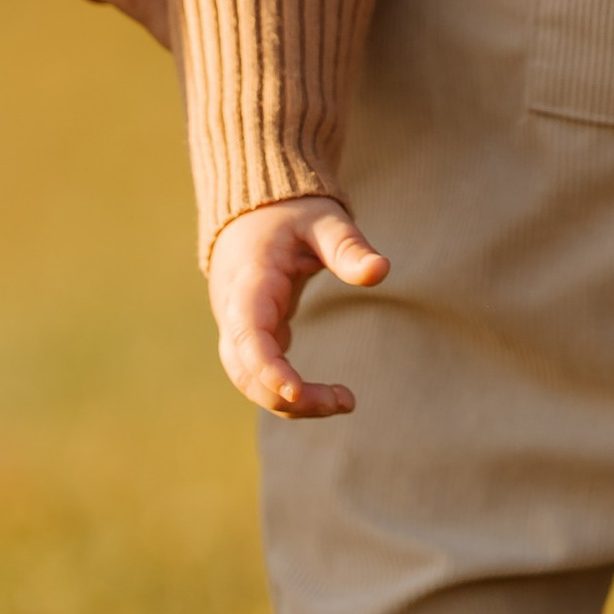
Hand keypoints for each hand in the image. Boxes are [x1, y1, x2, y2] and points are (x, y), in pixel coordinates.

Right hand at [207, 194, 389, 417]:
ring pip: (249, 379)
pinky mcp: (249, 336)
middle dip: (288, 397)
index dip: (268, 368)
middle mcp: (233, 310)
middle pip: (245, 370)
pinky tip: (329, 396)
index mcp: (249, 281)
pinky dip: (290, 392)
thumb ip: (348, 246)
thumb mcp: (324, 221)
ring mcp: (236, 326)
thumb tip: (380, 270)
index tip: (297, 392)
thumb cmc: (292, 215)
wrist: (254, 212)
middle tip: (345, 402)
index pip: (248, 334)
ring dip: (290, 401)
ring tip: (344, 402)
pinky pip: (260, 374)